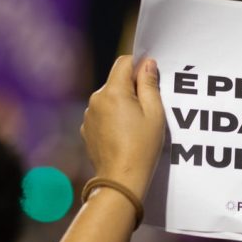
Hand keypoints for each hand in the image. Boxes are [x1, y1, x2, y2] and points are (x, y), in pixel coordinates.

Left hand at [80, 55, 164, 197]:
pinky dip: (113, 117)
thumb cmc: (142, 147)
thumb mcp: (154, 113)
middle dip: (132, 88)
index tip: (151, 78)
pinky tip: (124, 134)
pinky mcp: (87, 128)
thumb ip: (149, 84)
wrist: (121, 179)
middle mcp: (96, 99)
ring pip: (109, 97)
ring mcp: (89, 114)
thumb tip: (147, 64)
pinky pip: (102, 113)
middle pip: (116, 81)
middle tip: (148, 108)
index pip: (124, 62)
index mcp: (113, 92)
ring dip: (122, 103)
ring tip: (136, 124)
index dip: (139, 65)